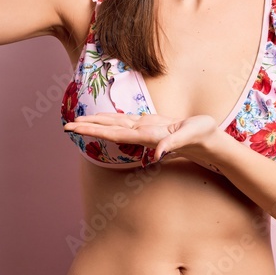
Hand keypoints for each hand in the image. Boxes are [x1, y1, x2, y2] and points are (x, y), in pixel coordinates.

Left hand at [62, 112, 217, 162]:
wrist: (209, 143)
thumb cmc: (203, 136)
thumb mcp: (191, 135)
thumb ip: (174, 144)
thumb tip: (156, 155)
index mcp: (148, 135)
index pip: (115, 132)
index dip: (94, 129)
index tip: (76, 128)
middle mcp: (142, 134)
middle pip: (110, 129)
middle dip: (88, 127)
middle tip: (65, 126)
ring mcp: (146, 130)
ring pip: (116, 125)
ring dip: (97, 123)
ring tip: (78, 121)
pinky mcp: (151, 126)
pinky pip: (126, 122)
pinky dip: (112, 119)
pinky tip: (103, 119)